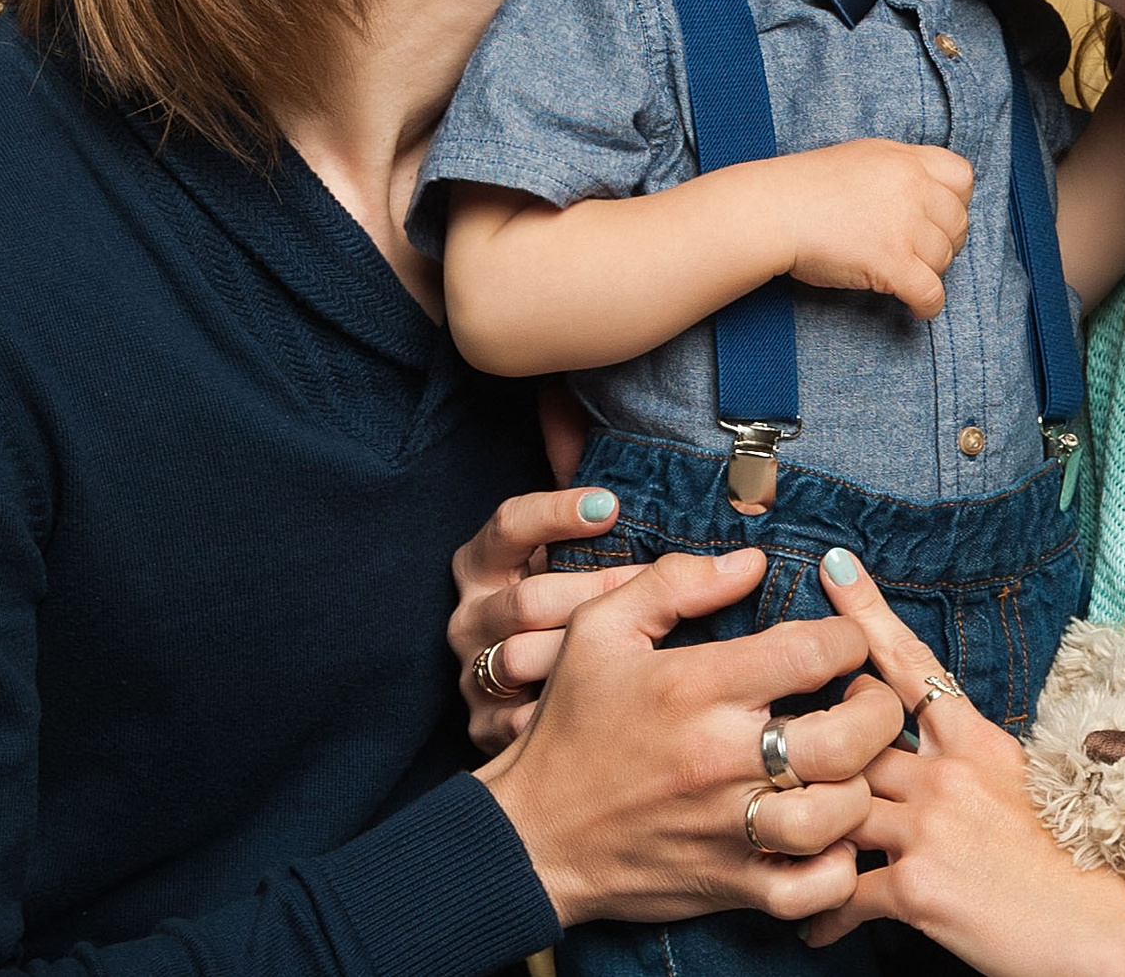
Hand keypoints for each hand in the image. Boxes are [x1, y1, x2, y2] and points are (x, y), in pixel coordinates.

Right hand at [448, 486, 644, 750]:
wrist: (514, 698)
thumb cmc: (554, 600)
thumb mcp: (558, 542)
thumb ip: (567, 475)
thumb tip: (561, 397)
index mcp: (483, 564)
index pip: (508, 526)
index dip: (555, 513)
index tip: (610, 505)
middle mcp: (470, 617)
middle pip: (527, 602)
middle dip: (594, 594)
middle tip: (653, 590)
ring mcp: (473, 674)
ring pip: (522, 662)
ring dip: (585, 658)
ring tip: (644, 654)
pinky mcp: (483, 728)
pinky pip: (520, 724)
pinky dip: (565, 720)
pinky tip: (612, 712)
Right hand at [479, 549, 906, 927]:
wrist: (532, 833)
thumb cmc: (571, 724)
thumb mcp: (599, 629)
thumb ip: (675, 582)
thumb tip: (751, 563)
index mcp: (695, 686)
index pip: (813, 653)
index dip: (848, 638)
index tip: (843, 641)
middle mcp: (720, 757)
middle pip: (848, 737)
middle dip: (878, 710)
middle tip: (865, 697)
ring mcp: (729, 828)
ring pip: (841, 813)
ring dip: (863, 785)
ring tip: (853, 763)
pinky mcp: (731, 883)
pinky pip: (815, 887)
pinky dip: (840, 865)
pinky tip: (832, 834)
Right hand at [760, 140, 973, 319]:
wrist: (773, 211)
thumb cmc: (805, 187)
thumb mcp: (861, 158)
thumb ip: (898, 171)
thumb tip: (923, 194)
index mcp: (906, 160)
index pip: (963, 178)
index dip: (956, 202)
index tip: (939, 219)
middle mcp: (912, 188)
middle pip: (956, 223)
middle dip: (944, 242)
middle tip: (920, 254)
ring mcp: (904, 225)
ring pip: (943, 260)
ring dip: (928, 273)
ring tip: (904, 277)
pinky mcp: (891, 262)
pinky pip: (930, 293)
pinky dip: (927, 306)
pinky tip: (915, 309)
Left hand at [804, 550, 1124, 971]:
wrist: (1115, 927)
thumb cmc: (1083, 862)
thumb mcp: (1032, 786)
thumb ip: (977, 765)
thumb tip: (944, 759)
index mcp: (979, 743)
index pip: (912, 665)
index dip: (867, 615)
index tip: (832, 567)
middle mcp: (949, 775)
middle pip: (852, 736)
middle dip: (813, 739)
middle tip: (781, 745)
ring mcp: (931, 828)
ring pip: (836, 806)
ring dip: (806, 826)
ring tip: (775, 840)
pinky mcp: (919, 889)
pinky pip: (846, 893)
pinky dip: (825, 913)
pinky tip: (814, 927)